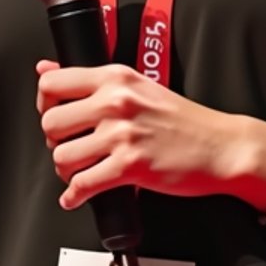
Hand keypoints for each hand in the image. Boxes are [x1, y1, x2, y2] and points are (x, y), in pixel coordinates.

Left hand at [35, 59, 265, 210]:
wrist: (219, 145)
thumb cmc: (183, 119)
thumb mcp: (138, 86)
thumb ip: (93, 80)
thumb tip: (46, 70)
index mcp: (116, 77)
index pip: (53, 84)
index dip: (45, 105)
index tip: (53, 116)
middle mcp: (116, 101)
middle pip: (51, 123)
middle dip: (55, 142)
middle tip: (71, 147)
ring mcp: (123, 133)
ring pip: (62, 156)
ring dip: (66, 171)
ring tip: (81, 171)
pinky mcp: (130, 166)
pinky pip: (83, 185)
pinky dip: (75, 196)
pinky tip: (79, 195)